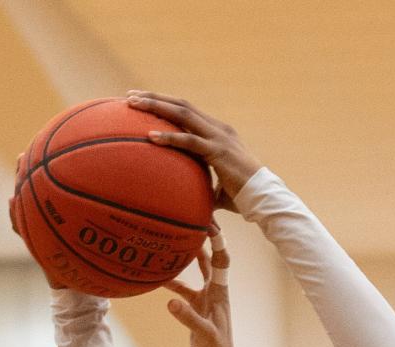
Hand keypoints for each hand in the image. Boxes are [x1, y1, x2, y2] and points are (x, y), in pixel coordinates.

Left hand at [126, 92, 261, 207]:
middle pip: (181, 104)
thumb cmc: (243, 198)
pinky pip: (189, 141)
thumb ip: (202, 187)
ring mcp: (218, 137)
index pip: (187, 111)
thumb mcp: (218, 188)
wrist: (264, 199)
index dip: (165, 103)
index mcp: (217, 132)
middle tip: (130, 95)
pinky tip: (150, 136)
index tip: (143, 100)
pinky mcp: (218, 151)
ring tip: (133, 104)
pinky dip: (169, 137)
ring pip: (182, 114)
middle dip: (154, 97)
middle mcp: (217, 128)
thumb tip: (189, 204)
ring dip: (156, 107)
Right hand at [165, 230, 236, 346]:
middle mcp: (214, 292)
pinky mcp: (196, 309)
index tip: (207, 222)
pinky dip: (174, 283)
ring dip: (185, 259)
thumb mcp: (203, 334)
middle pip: (209, 259)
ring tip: (172, 243)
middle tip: (190, 221)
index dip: (216, 241)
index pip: (221, 260)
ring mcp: (205, 300)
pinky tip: (160, 277)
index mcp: (220, 293)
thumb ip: (187, 317)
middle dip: (202, 241)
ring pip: (195, 272)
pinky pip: (184, 289)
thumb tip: (170, 302)